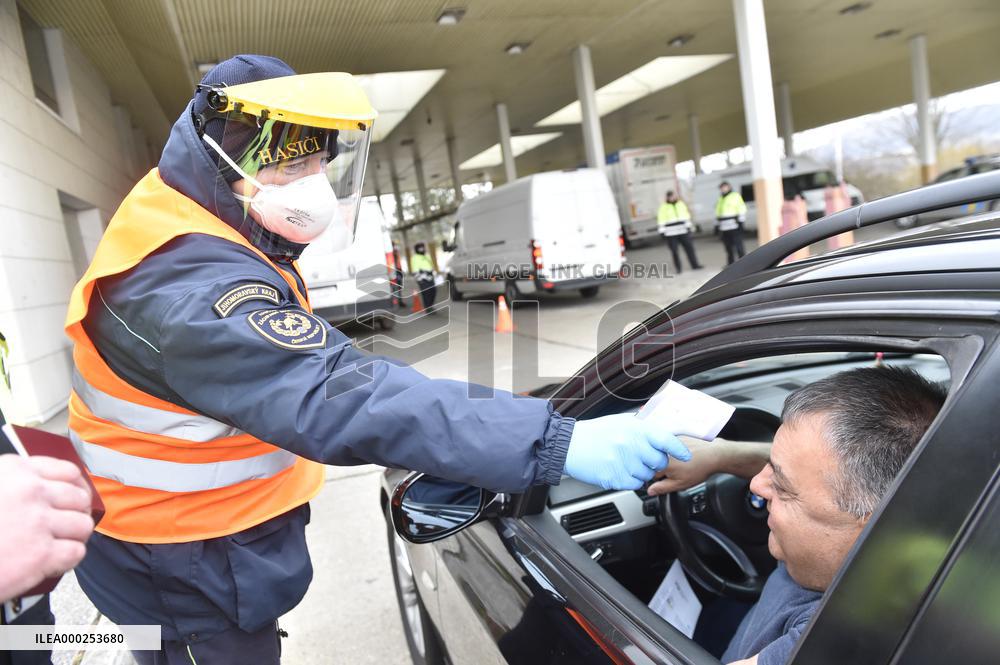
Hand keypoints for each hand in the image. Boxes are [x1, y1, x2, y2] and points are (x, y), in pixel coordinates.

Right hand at [0, 455, 93, 601]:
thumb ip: (15, 483)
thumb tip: (47, 490)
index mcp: (16, 470)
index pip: (68, 472)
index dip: (77, 488)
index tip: (74, 500)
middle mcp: (31, 491)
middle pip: (80, 500)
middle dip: (75, 515)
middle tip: (64, 528)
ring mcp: (38, 522)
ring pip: (82, 526)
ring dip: (72, 538)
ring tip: (56, 545)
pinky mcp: (40, 554)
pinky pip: (75, 552)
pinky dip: (66, 559)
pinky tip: (51, 562)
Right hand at [564, 414, 690, 489]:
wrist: (571, 445)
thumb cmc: (596, 433)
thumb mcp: (622, 422)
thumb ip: (644, 426)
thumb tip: (667, 428)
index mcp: (635, 428)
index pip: (666, 439)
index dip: (678, 448)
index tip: (686, 455)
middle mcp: (631, 444)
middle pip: (659, 461)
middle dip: (655, 461)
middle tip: (642, 457)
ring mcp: (622, 461)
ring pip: (647, 475)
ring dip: (641, 471)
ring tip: (625, 462)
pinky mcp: (614, 477)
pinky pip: (634, 484)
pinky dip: (630, 480)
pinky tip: (619, 470)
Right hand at [646, 438, 717, 494]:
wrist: (714, 454)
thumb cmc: (700, 469)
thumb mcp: (680, 484)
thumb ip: (663, 488)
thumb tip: (650, 491)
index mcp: (662, 463)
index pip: (650, 473)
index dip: (660, 478)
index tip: (668, 477)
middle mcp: (663, 450)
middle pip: (655, 462)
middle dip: (663, 467)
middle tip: (678, 470)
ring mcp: (669, 442)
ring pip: (661, 453)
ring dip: (668, 458)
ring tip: (683, 462)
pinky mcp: (675, 435)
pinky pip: (668, 445)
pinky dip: (673, 450)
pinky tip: (685, 454)